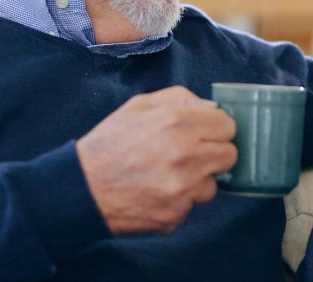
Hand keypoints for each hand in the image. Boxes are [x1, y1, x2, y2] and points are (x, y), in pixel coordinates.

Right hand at [75, 85, 236, 233]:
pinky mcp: (176, 213)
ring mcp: (182, 188)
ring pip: (213, 183)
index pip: (228, 125)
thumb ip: (180, 99)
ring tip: (170, 175)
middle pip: (230, 155)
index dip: (217, 128)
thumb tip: (211, 108)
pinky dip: (180, 200)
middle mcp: (184, 155)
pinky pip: (193, 204)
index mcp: (176, 122)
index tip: (207, 132)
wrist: (82, 189)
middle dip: (215, 153)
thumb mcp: (139, 106)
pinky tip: (158, 191)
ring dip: (198, 180)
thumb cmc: (110, 144)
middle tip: (193, 154)